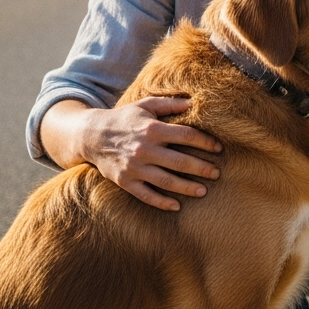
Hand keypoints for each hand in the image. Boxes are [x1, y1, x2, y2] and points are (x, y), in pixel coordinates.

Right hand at [78, 96, 221, 210]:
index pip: (186, 135)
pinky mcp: (125, 182)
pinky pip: (146, 195)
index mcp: (152, 129)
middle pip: (180, 161)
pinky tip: (177, 206)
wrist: (91, 136)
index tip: (218, 148)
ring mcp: (134, 168)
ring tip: (203, 191)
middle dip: (202, 168)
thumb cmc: (124, 118)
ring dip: (187, 187)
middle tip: (217, 173)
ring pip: (166, 181)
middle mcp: (144, 149)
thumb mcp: (145, 105)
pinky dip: (162, 202)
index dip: (205, 142)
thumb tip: (194, 102)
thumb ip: (170, 104)